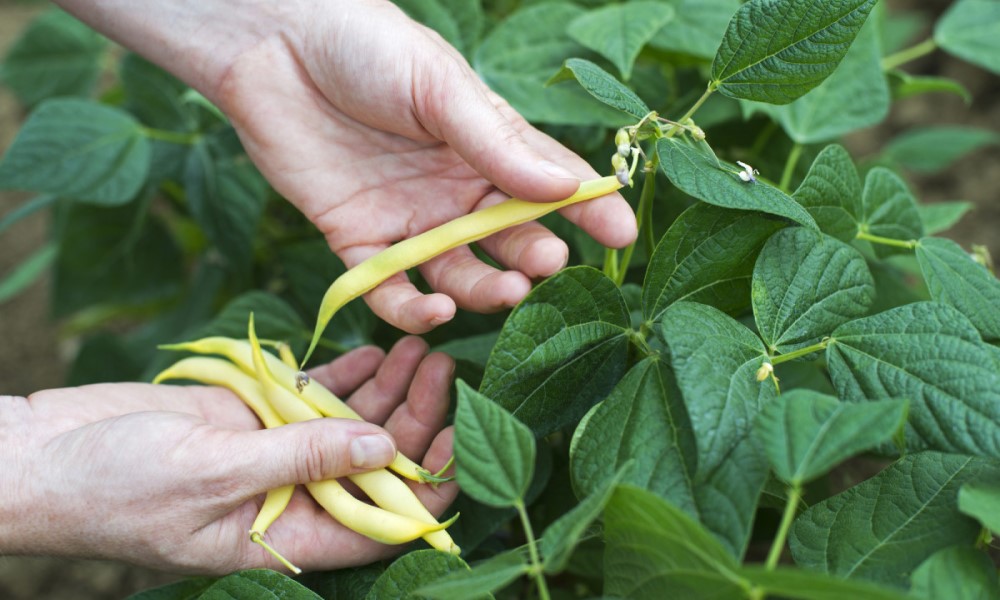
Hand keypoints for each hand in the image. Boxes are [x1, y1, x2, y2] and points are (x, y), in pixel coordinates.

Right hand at [0, 337, 455, 573]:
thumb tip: (381, 449)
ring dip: (387, 388)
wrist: (47, 451)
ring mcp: (275, 450)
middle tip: (441, 369)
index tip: (458, 441)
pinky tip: (377, 350)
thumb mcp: (215, 472)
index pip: (378, 522)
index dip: (425, 488)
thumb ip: (302, 458)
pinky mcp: (255, 413)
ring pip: (350, 422)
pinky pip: (315, 394)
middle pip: (374, 463)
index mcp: (287, 536)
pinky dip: (345, 374)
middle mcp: (291, 496)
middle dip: (413, 419)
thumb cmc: (116, 485)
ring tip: (421, 347)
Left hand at [54, 0, 636, 331]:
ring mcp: (409, 220)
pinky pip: (390, 289)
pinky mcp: (358, 242)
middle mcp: (453, 189)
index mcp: (484, 144)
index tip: (622, 234)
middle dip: (532, 255)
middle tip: (545, 264)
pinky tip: (431, 311)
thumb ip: (495, 141)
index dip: (587, 209)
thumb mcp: (438, 85)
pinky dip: (410, 308)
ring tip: (502, 292)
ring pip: (457, 273)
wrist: (271, 46)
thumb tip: (565, 186)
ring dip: (482, 290)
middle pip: (506, 238)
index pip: (548, 183)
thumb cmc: (364, 47)